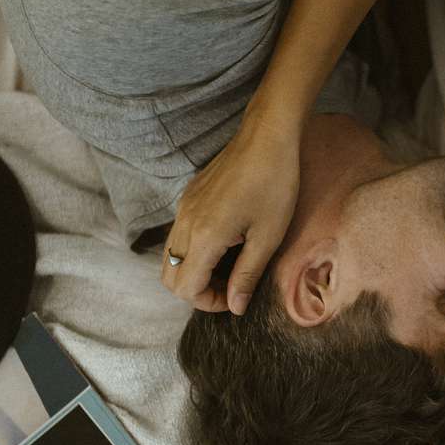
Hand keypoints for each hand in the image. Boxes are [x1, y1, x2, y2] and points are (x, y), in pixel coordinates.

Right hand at [161, 120, 300, 314]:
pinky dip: (193, 251)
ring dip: (193, 271)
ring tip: (228, 267)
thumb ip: (247, 275)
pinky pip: (177, 235)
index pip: (185, 289)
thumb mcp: (268, 237)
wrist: (267, 138)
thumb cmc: (275, 185)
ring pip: (170, 257)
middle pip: (169, 277)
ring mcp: (183, 208)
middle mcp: (185, 223)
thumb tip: (235, 307)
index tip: (235, 297)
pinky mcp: (188, 197)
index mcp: (204, 236)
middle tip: (230, 286)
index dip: (208, 302)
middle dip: (196, 291)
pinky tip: (224, 244)